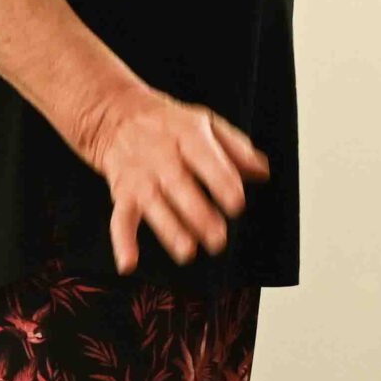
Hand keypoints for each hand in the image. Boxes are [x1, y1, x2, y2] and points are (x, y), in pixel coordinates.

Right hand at [80, 85, 269, 275]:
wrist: (117, 116)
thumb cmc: (171, 124)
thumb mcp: (206, 123)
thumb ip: (237, 148)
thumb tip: (263, 172)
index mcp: (188, 136)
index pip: (207, 160)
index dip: (223, 183)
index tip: (237, 204)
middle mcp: (163, 158)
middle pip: (180, 186)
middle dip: (199, 214)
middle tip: (219, 238)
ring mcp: (141, 178)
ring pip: (154, 205)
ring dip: (169, 230)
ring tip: (188, 252)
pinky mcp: (123, 194)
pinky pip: (119, 219)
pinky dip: (122, 242)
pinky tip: (129, 264)